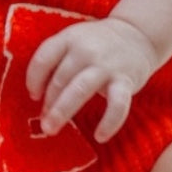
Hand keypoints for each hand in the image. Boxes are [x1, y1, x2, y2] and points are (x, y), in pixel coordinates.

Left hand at [26, 16, 157, 143]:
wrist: (137, 34)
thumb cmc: (97, 44)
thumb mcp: (73, 40)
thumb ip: (56, 60)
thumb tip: (38, 95)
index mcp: (68, 38)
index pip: (43, 59)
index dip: (33, 80)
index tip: (34, 95)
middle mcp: (85, 50)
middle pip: (59, 79)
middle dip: (48, 103)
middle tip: (43, 123)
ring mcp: (106, 65)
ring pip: (79, 90)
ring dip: (62, 112)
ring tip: (51, 129)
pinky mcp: (125, 80)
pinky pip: (117, 105)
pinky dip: (109, 122)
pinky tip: (100, 136)